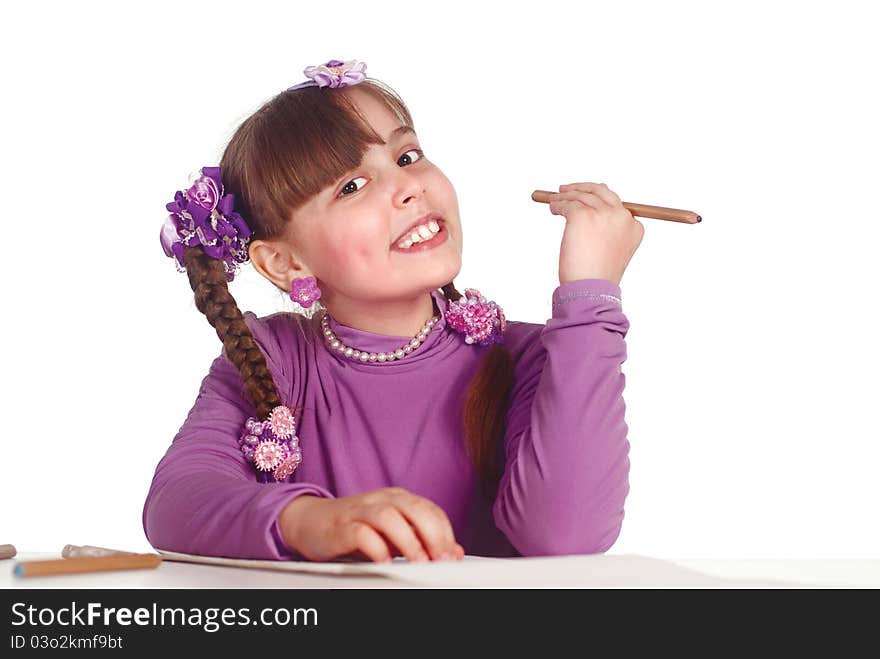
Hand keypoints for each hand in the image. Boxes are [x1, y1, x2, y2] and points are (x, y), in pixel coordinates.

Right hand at [278, 487, 465, 562]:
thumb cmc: (354, 527)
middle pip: (414, 508)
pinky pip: (361, 532)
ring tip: (418, 562)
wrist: (309, 521)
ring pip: (389, 517)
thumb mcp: (392, 533)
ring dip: (408, 540)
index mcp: (398, 498)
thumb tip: (454, 552)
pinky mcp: (341, 526)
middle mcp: (381, 500)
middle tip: (441, 559)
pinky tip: (385, 562)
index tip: (452, 556)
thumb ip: (420, 539)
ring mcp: (360, 511)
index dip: (445, 532)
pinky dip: (376, 547)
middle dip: (433, 534)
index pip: (430, 510)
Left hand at [549, 182, 643, 285]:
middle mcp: (622, 217)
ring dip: (565, 196)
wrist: (590, 288)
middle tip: (566, 190)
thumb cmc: (598, 275)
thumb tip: (592, 207)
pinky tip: (553, 208)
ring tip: (554, 199)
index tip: (586, 194)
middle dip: (581, 188)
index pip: (616, 203)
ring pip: (581, 197)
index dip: (598, 196)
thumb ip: (610, 229)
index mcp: (634, 226)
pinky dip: (557, 205)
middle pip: (600, 192)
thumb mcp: (613, 250)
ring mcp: (602, 214)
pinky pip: (567, 204)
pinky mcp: (582, 215)